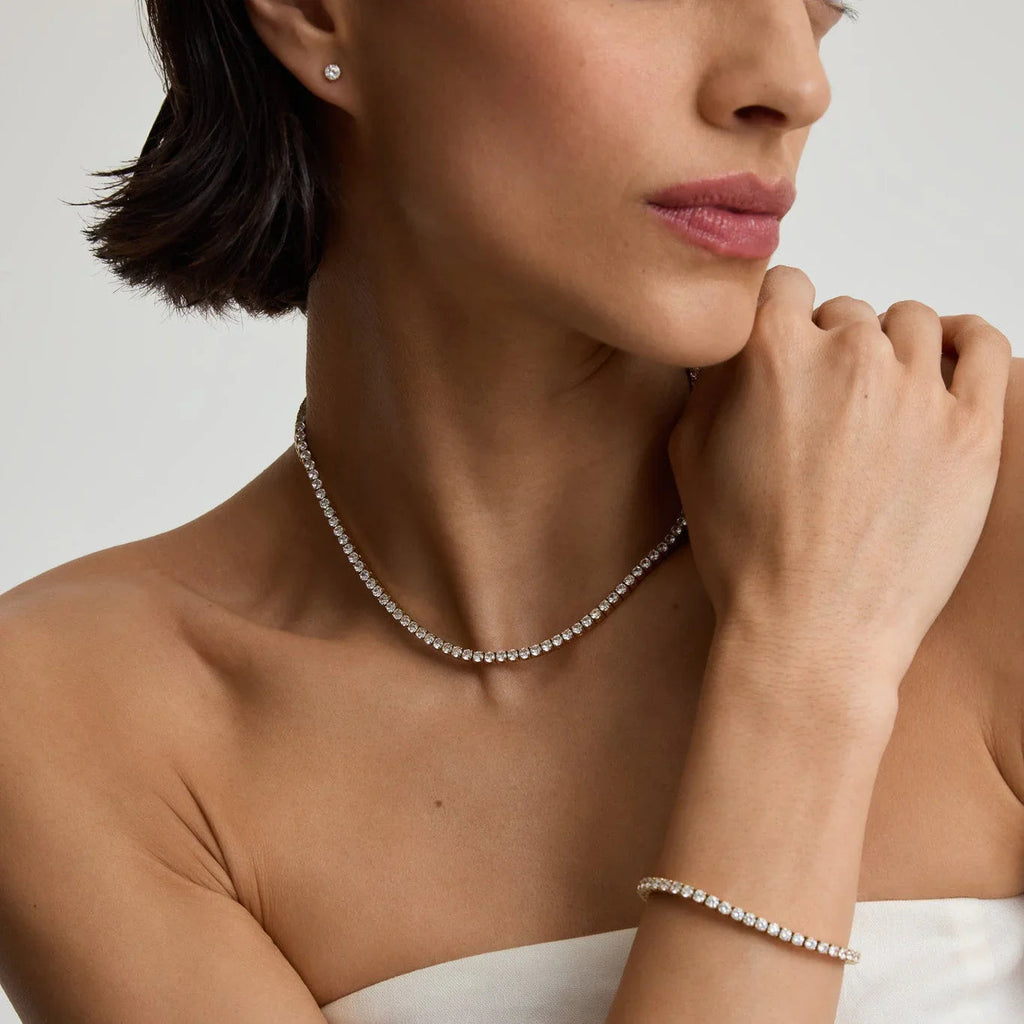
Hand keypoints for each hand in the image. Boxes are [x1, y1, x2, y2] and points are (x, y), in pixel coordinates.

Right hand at [668, 266, 1011, 710]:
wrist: (809, 629)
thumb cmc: (747, 554)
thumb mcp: (687, 455)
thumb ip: (712, 380)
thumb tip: (737, 347)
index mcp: (774, 355)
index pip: (785, 287)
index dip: (780, 317)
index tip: (785, 344)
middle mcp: (849, 358)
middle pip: (846, 312)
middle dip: (831, 348)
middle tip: (825, 404)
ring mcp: (918, 392)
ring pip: (912, 323)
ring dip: (891, 348)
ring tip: (880, 395)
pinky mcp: (972, 430)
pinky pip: (984, 347)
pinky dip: (967, 341)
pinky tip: (950, 357)